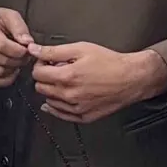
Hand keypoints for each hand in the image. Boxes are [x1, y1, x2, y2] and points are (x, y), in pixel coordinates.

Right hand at [0, 5, 30, 88]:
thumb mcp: (9, 15)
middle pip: (2, 61)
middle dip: (19, 60)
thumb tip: (28, 43)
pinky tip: (10, 71)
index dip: (20, 51)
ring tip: (17, 61)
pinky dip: (5, 80)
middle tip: (25, 56)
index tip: (27, 49)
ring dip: (13, 70)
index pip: (3, 46)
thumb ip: (20, 28)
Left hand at [27, 41, 166, 123]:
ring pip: (49, 101)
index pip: (37, 73)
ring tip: (66, 80)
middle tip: (56, 69)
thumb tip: (34, 50)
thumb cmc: (110, 62)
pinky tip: (62, 97)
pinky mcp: (84, 116)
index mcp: (67, 77)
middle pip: (41, 88)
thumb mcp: (81, 49)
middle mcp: (70, 95)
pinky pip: (61, 115)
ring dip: (52, 90)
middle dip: (45, 77)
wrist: (131, 78)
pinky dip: (57, 106)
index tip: (47, 61)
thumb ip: (53, 51)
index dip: (40, 64)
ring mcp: (76, 108)